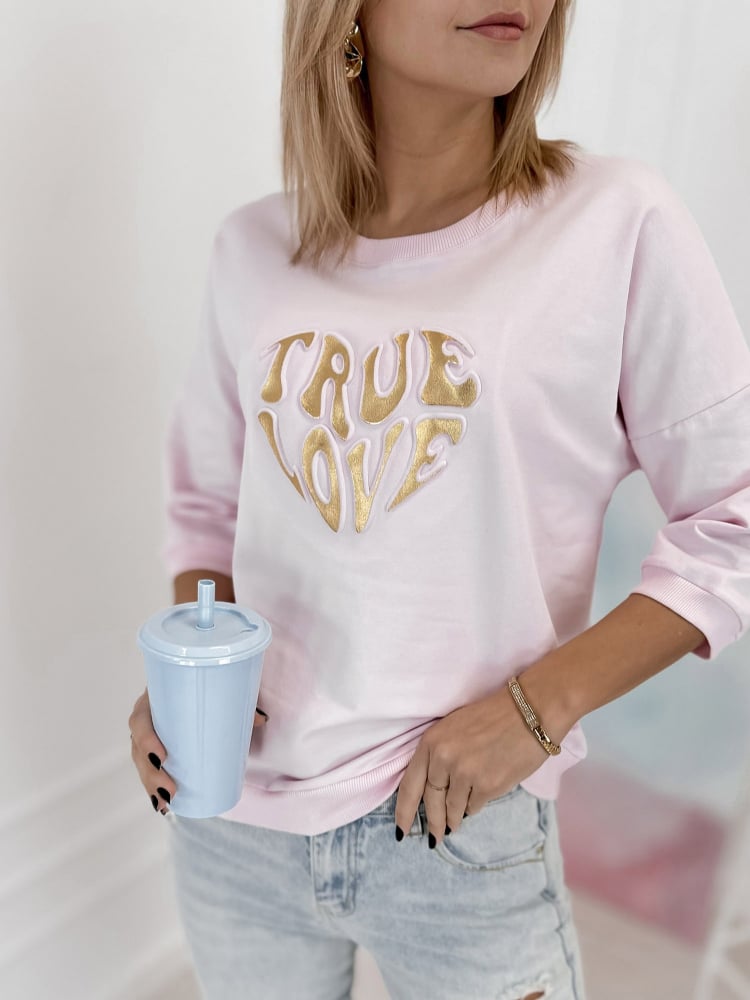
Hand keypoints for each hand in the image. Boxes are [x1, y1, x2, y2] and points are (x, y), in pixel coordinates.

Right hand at [128, 687, 267, 814]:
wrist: (207, 684)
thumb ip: (240, 699)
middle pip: (138, 745)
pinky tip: (161, 804)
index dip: (145, 738)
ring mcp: (151, 730)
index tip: (162, 756)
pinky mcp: (158, 745)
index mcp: (158, 695)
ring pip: (141, 760)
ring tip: (165, 802)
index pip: (140, 717)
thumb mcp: (222, 689)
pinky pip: (148, 765)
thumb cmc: (210, 684)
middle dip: (150, 772)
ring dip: (151, 783)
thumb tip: (260, 719)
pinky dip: (154, 785)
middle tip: (170, 790)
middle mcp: (150, 714)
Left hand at [394, 685, 550, 847]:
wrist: (529, 712)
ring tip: (454, 826)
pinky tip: (478, 802)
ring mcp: (465, 773)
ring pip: (453, 808)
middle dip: (432, 823)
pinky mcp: (487, 786)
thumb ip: (438, 754)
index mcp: (431, 742)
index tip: (401, 830)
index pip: (409, 784)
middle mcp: (443, 758)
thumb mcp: (453, 728)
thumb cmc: (492, 717)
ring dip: (453, 819)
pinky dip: (474, 807)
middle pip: (430, 801)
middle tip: (433, 838)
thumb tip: (432, 788)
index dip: (403, 812)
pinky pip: (474, 807)